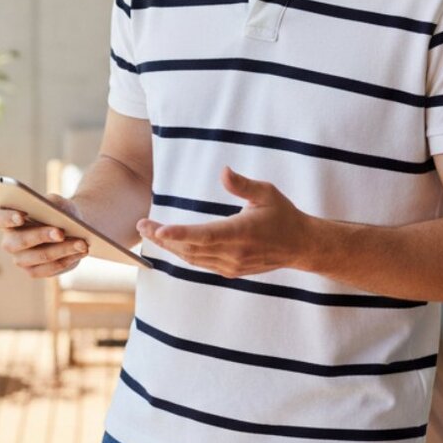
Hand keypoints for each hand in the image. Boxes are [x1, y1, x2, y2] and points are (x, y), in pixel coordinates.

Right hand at [0, 194, 90, 278]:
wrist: (72, 228)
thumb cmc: (60, 212)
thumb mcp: (58, 203)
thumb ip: (53, 204)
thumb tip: (54, 211)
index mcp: (9, 219)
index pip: (0, 218)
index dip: (8, 218)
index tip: (22, 215)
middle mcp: (10, 241)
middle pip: (20, 241)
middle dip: (42, 236)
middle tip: (61, 233)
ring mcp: (20, 259)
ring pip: (39, 257)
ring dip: (62, 250)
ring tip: (82, 243)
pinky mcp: (34, 271)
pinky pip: (49, 269)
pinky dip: (67, 260)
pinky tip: (81, 252)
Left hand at [137, 167, 312, 277]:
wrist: (300, 245)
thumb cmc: (283, 215)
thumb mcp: (267, 193)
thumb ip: (243, 184)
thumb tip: (224, 172)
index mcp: (241, 232)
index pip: (205, 235)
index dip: (180, 233)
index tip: (159, 229)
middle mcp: (234, 253)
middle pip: (191, 248)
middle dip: (163, 237)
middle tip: (142, 225)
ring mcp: (231, 265)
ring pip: (192, 258)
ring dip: (170, 246)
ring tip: (150, 233)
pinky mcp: (230, 271)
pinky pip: (200, 263)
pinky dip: (183, 253)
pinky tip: (171, 243)